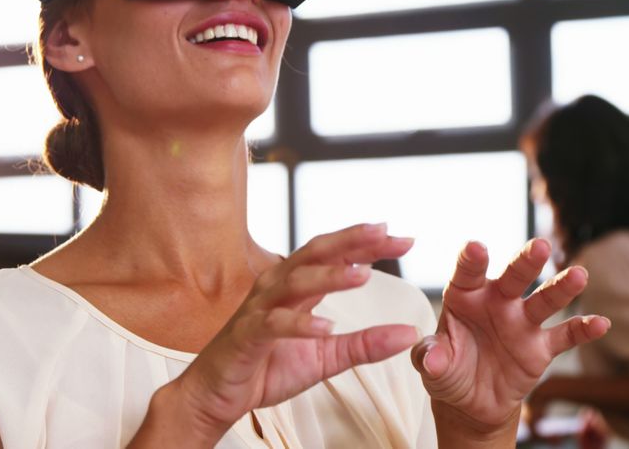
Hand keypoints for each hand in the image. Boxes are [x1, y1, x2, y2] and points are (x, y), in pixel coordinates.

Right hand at [142, 224, 418, 444]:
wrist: (218, 395)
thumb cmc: (268, 368)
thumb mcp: (327, 357)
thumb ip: (365, 344)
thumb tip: (410, 333)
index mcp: (297, 287)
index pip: (335, 254)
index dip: (367, 243)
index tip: (403, 238)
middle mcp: (277, 288)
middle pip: (316, 254)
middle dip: (353, 241)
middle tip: (387, 233)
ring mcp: (259, 309)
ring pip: (296, 283)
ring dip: (331, 277)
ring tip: (364, 274)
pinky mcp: (246, 335)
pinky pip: (274, 324)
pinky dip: (300, 324)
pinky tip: (326, 327)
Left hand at [411, 239, 609, 436]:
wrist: (471, 402)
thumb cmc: (447, 372)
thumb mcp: (432, 367)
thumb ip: (430, 357)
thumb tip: (430, 359)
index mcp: (465, 296)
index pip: (467, 273)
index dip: (471, 260)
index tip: (476, 248)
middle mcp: (497, 302)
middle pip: (513, 277)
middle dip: (526, 262)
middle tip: (540, 246)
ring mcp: (522, 322)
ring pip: (544, 300)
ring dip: (562, 288)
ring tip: (579, 275)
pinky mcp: (541, 346)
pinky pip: (564, 335)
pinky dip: (582, 330)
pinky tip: (600, 323)